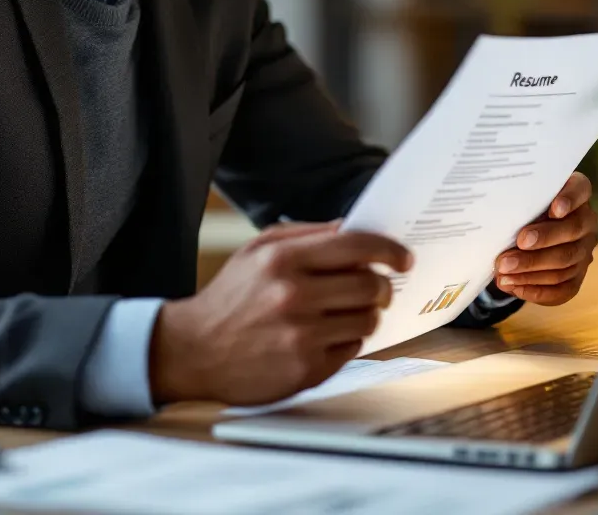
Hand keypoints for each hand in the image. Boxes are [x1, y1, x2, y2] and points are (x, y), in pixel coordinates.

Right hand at [148, 221, 412, 405]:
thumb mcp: (258, 250)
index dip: (388, 249)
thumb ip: (306, 235)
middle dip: (381, 285)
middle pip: (370, 285)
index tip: (404, 257)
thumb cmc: (231, 296)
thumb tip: (353, 227)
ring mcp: (301, 335)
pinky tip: (326, 335)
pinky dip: (348, 341)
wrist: (194, 349)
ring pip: (367, 320)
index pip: (355, 246)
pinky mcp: (305, 370)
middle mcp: (293, 295)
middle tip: (377, 287)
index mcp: (282, 259)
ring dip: (366, 314)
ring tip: (346, 312)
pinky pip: (352, 350)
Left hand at [494, 172, 597, 305]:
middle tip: (515, 246)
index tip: (554, 209)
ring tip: (503, 271)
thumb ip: (515, 199)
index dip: (570, 199)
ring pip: (565, 263)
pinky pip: (563, 288)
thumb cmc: (518, 206)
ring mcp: (584, 250)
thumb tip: (493, 210)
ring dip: (531, 269)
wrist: (523, 232)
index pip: (580, 189)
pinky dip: (537, 290)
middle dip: (541, 241)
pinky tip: (514, 286)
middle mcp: (585, 221)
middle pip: (571, 231)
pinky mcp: (578, 276)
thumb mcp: (518, 197)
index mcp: (575, 193)